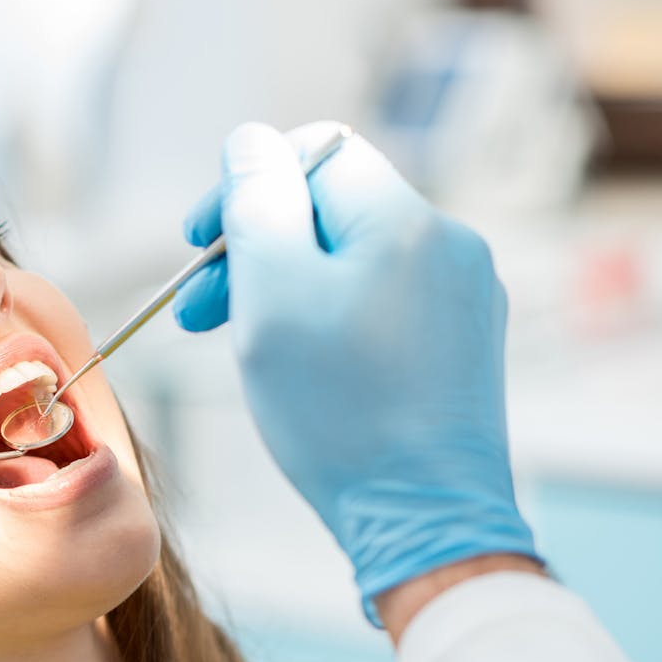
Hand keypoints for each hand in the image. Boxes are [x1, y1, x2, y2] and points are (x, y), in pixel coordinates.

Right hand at [174, 122, 539, 623]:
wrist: (425, 518)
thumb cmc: (339, 412)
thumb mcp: (273, 294)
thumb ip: (257, 203)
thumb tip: (249, 143)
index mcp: (404, 221)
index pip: (315, 152)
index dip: (246, 184)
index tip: (198, 241)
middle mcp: (448, 244)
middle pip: (331, 209)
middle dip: (256, 247)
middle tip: (201, 310)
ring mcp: (463, 296)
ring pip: (352, 258)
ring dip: (286, 286)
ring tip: (243, 342)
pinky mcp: (463, 343)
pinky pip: (381, 300)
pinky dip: (330, 317)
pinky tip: (301, 366)